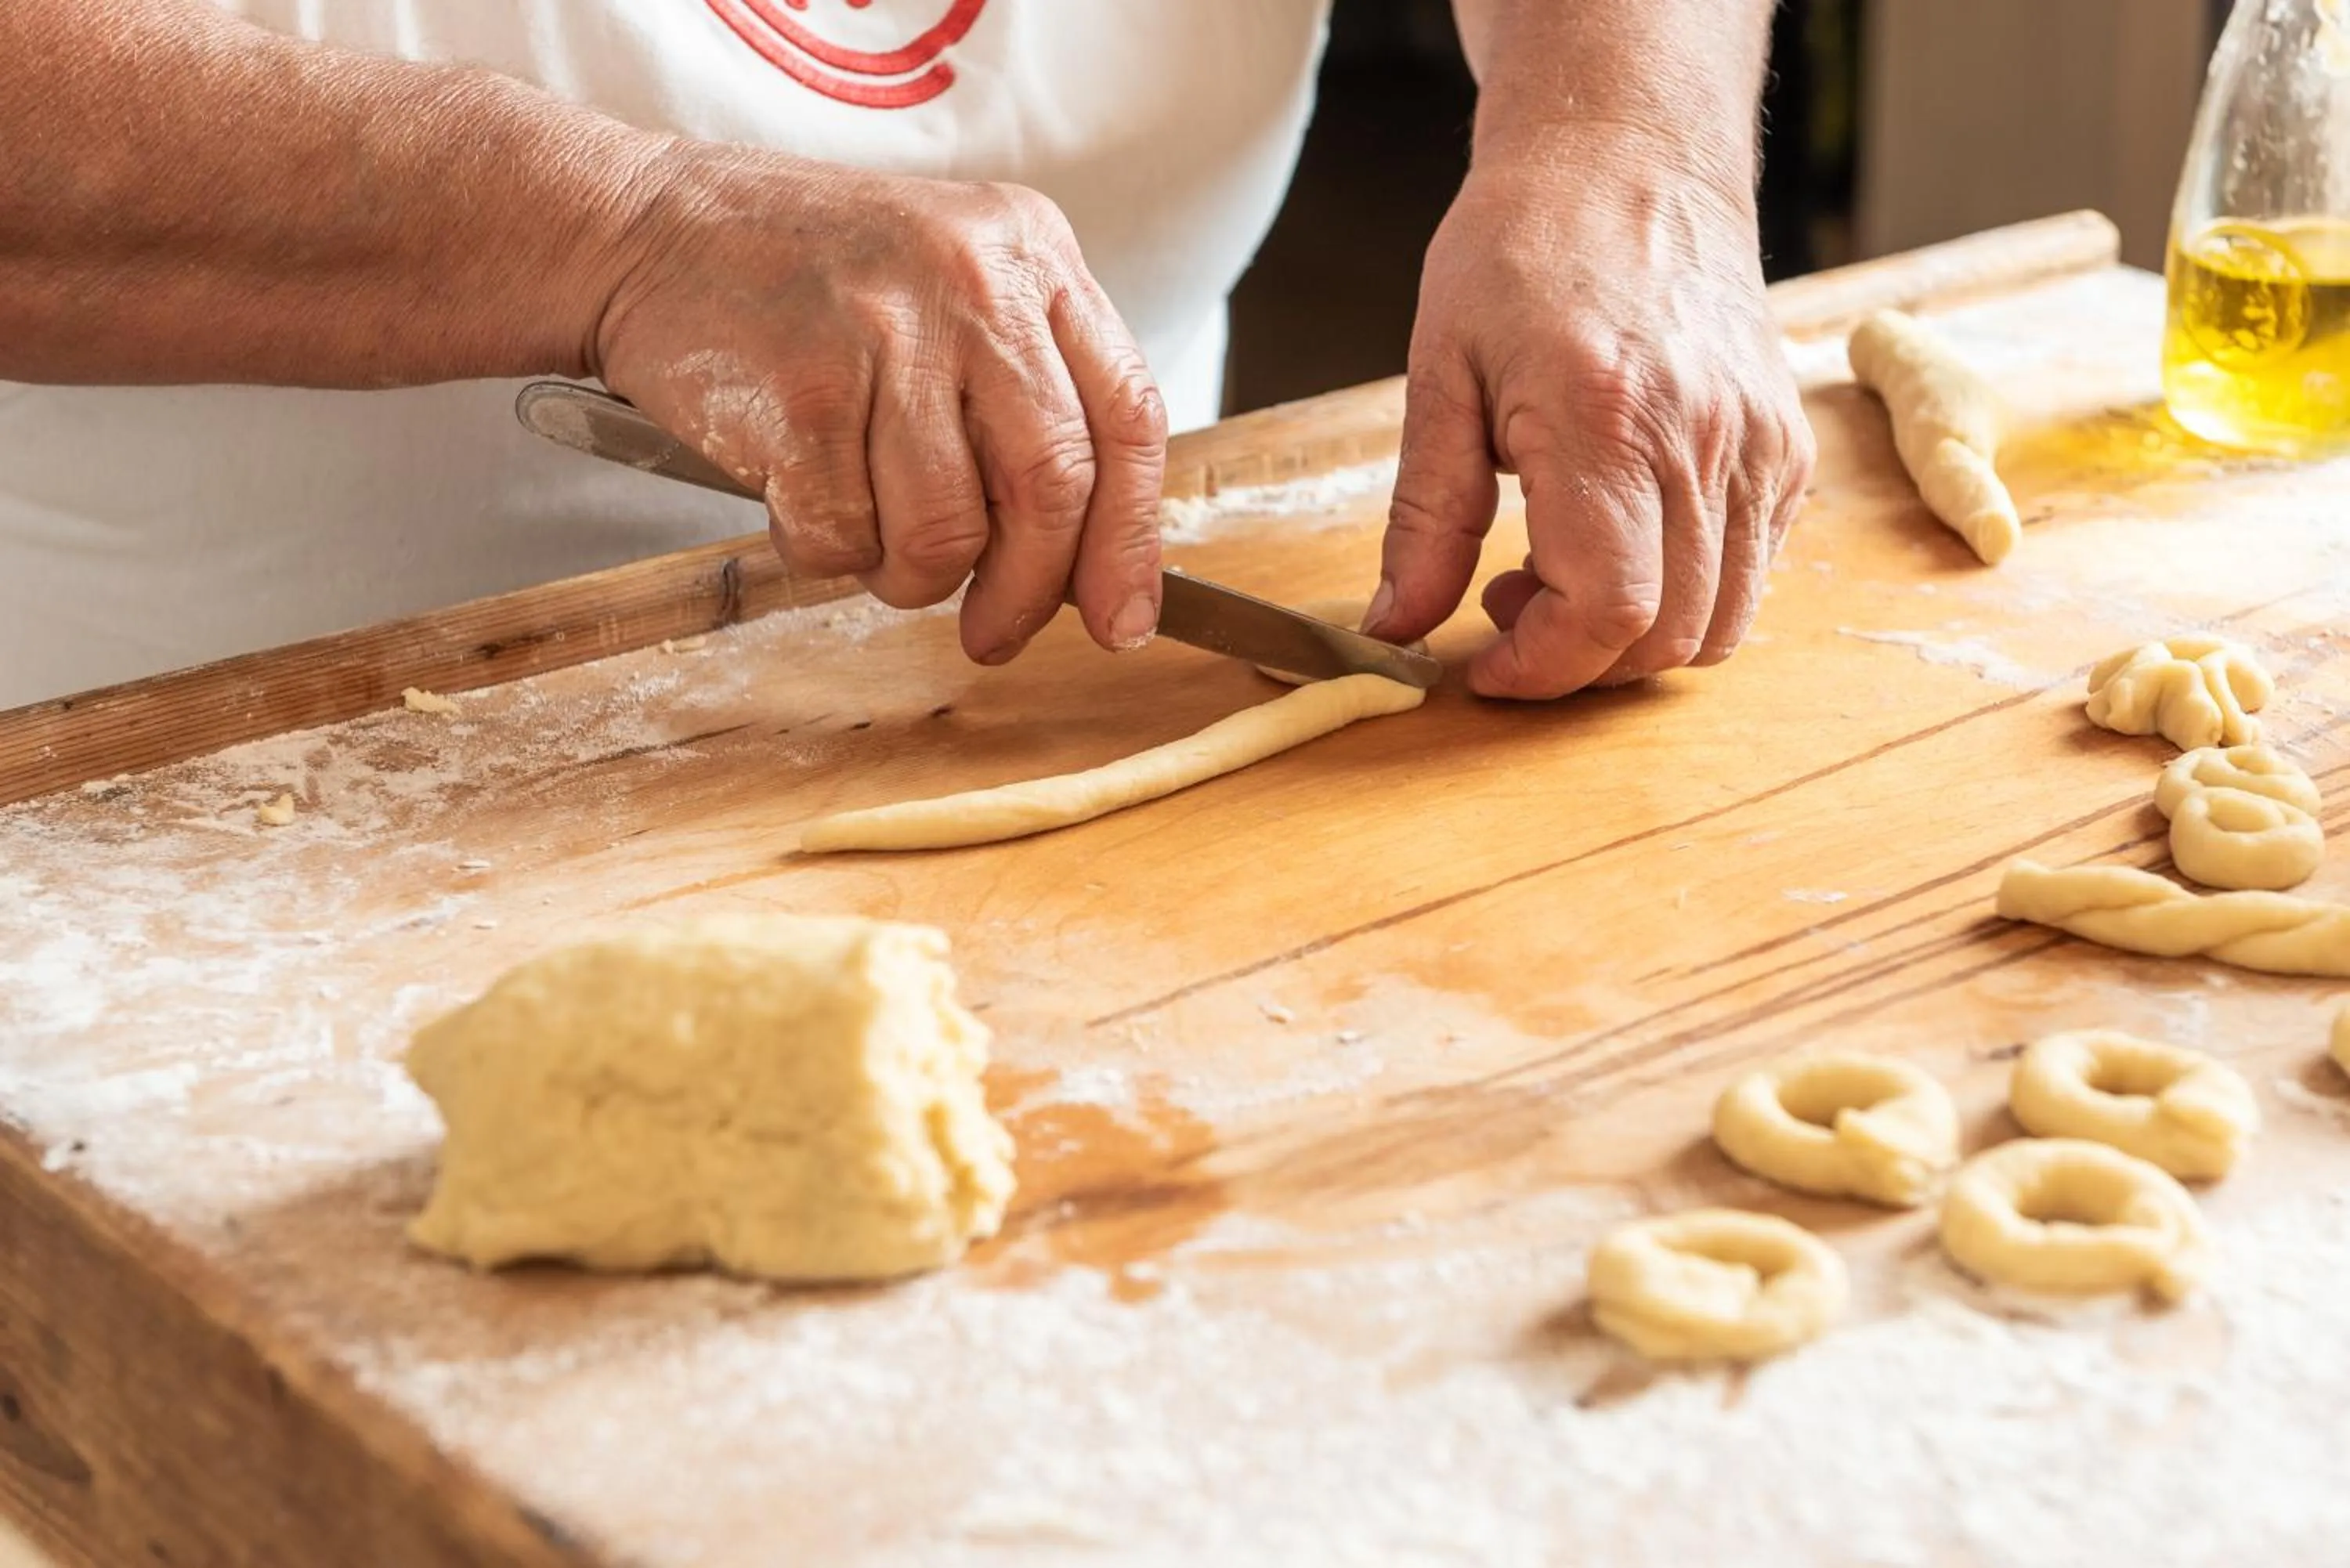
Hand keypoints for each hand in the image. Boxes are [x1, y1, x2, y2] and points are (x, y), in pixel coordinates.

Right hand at [589, 145, 1167, 664]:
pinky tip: (799, 494)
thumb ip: (1030, 395)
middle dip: (1029, 591)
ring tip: (867, 529)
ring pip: (947, 533)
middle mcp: (974, 283)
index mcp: (1031, 254)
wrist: (647, 229)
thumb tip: (1088, 562)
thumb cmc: (807, 280)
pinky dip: (824, 551)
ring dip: (910, 574)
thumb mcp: (950, 287)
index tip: (1122, 618)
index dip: (1131, 539)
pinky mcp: (802, 396)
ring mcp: (886, 336)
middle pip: (1054, 486)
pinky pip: (845, 540)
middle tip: (993, 633)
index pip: (1128, 418)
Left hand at [1365, 150, 1814, 698]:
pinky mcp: (1786, 446)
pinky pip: (1753, 570)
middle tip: (1506, 610)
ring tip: (1557, 572)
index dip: (1544, 669)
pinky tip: (1618, 537)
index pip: (1608, 610)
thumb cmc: (1524, 246)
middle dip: (1579, 664)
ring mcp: (1760, 444)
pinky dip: (1687, 593)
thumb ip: (1424, 516)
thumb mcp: (1440, 373)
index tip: (1485, 666)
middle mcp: (1705, 438)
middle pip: (1668, 634)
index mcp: (1607, 418)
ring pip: (1724, 621)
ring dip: (1635, 639)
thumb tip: (1396, 626)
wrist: (1630, 154)